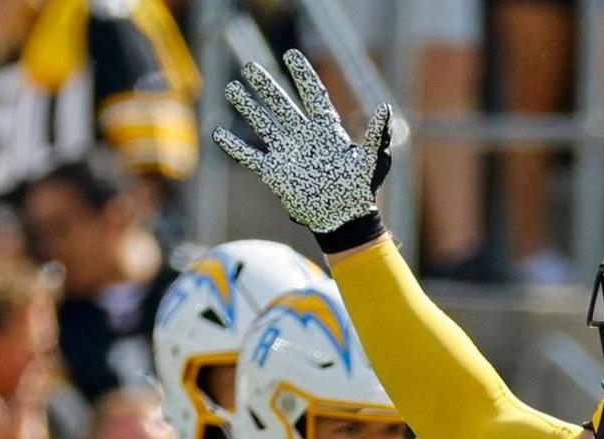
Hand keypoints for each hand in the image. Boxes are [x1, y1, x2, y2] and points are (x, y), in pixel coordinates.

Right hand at [215, 49, 394, 247]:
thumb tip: (385, 109)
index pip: (313, 95)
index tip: (291, 55)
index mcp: (327, 130)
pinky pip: (250, 157)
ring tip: (232, 88)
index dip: (302, 75)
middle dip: (266, 86)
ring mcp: (287, 153)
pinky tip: (218, 134)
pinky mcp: (275, 173)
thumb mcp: (372, 163)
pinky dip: (234, 147)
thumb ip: (378, 137)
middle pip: (281, 105)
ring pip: (263, 124)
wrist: (342, 220)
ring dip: (247, 107)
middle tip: (250, 67)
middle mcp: (304, 137)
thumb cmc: (359, 192)